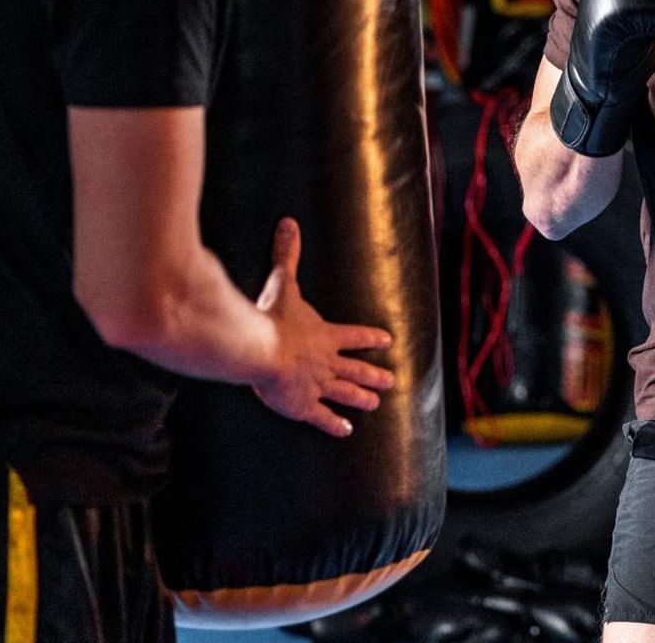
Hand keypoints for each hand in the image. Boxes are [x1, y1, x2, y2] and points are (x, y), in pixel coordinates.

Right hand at [250, 217, 396, 436]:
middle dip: (374, 375)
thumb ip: (288, 255)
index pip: (354, 336)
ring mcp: (317, 385)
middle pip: (356, 369)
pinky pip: (322, 417)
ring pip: (345, 393)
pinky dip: (334, 424)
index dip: (371, 338)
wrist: (262, 351)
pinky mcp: (303, 405)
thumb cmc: (273, 318)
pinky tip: (346, 430)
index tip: (388, 341)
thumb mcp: (283, 283)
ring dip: (361, 398)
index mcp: (326, 335)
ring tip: (376, 404)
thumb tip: (289, 223)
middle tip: (391, 381)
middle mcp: (327, 362)